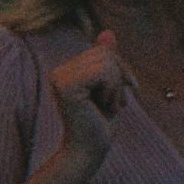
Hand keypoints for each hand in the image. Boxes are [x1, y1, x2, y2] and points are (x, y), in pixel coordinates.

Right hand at [47, 29, 135, 167]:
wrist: (89, 151)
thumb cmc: (100, 122)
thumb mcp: (109, 85)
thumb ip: (106, 59)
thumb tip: (107, 32)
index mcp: (67, 70)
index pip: (103, 50)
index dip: (121, 68)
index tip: (124, 90)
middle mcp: (59, 71)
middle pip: (105, 53)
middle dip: (119, 77)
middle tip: (114, 102)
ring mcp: (60, 77)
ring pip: (107, 62)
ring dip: (116, 87)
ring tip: (108, 106)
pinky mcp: (66, 86)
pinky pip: (104, 73)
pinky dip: (112, 90)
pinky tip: (104, 107)